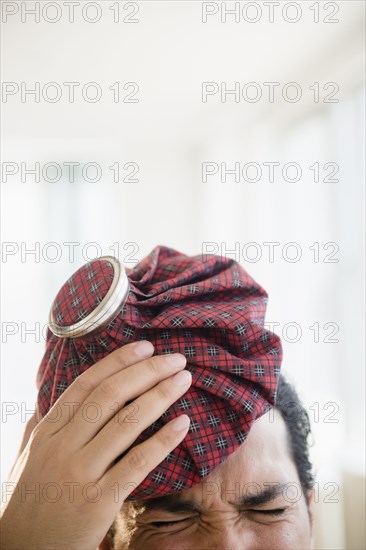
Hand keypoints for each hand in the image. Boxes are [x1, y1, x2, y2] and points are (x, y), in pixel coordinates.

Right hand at [1, 341, 191, 548]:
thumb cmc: (30, 500)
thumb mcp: (30, 456)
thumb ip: (45, 424)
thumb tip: (61, 397)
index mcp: (48, 431)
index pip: (87, 384)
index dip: (118, 362)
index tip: (145, 347)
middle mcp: (63, 446)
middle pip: (111, 396)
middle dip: (147, 372)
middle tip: (175, 358)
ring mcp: (81, 473)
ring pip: (126, 423)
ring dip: (160, 396)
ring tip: (184, 379)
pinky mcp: (99, 501)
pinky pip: (137, 463)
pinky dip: (162, 440)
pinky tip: (183, 423)